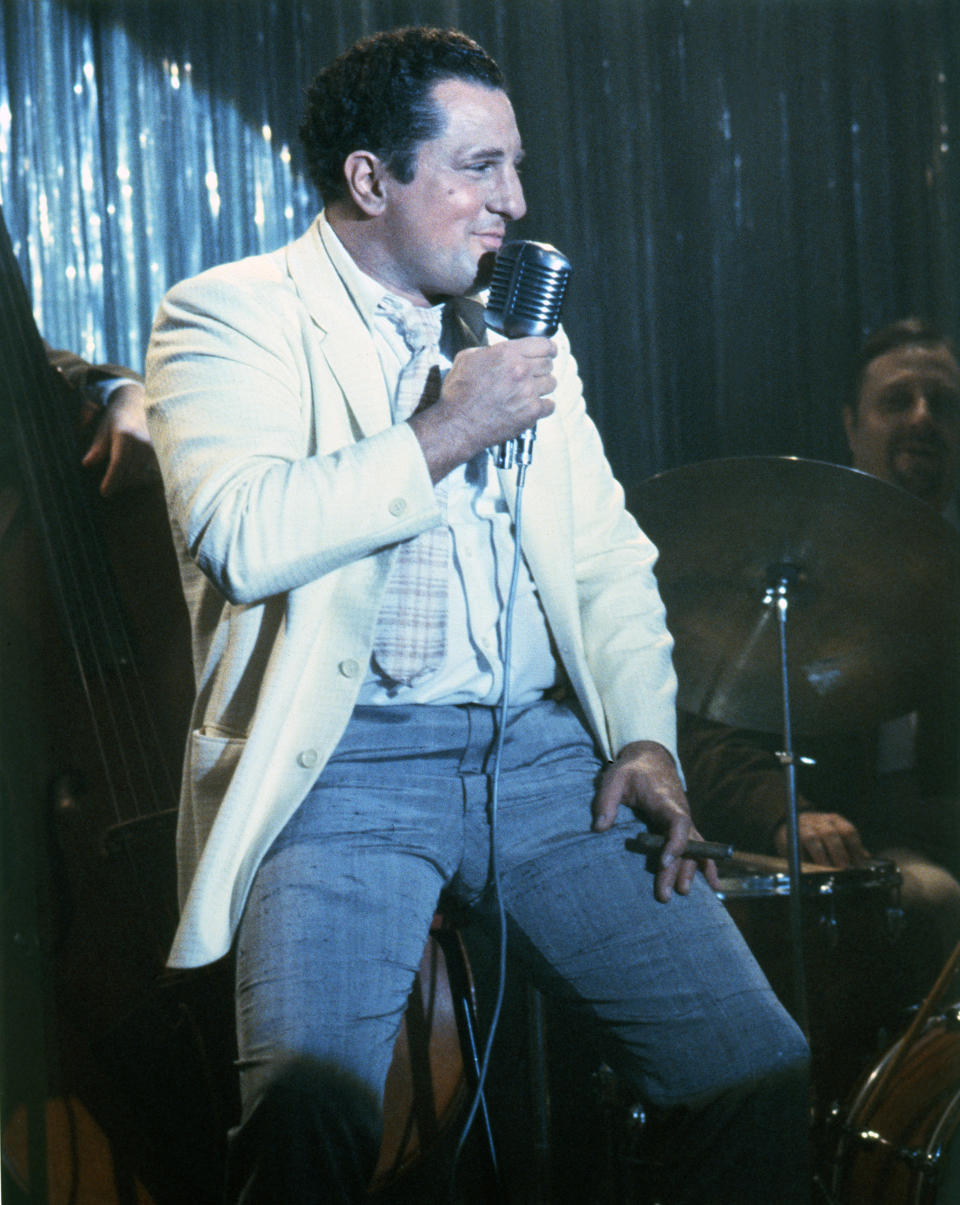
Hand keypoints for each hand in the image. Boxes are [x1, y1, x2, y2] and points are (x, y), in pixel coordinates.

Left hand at [81, 383, 159, 495]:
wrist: (136, 404)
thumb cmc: (115, 418)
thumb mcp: (102, 430)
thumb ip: (97, 448)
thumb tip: (87, 464)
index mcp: (126, 435)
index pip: (119, 463)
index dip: (111, 480)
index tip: (104, 492)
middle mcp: (143, 442)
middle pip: (130, 473)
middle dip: (119, 483)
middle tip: (109, 488)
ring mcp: (155, 447)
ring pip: (142, 475)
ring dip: (130, 481)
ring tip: (120, 479)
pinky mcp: (161, 452)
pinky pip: (152, 473)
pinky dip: (142, 478)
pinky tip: (134, 475)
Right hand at [409, 337, 556, 481]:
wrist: (458, 424)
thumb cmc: (458, 394)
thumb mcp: (466, 359)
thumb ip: (486, 351)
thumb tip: (496, 351)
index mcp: (507, 354)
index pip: (543, 344)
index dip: (548, 348)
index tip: (549, 352)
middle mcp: (521, 370)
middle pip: (548, 363)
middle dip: (543, 367)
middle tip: (534, 373)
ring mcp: (528, 392)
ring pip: (551, 383)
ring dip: (543, 386)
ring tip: (531, 390)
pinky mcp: (531, 413)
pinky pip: (550, 405)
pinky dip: (543, 406)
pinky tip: (533, 406)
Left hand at [592, 740, 720, 900]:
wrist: (651, 758)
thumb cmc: (632, 770)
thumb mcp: (615, 779)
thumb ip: (606, 801)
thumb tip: (599, 828)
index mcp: (667, 801)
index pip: (679, 824)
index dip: (675, 843)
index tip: (664, 862)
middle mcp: (681, 814)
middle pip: (686, 845)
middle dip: (676, 870)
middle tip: (664, 894)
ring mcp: (684, 822)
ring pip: (694, 850)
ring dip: (689, 872)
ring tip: (681, 894)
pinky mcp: (682, 828)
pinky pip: (698, 848)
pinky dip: (707, 866)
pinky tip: (714, 887)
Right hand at [773, 811, 868, 868]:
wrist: (790, 823)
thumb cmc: (819, 834)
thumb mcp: (836, 835)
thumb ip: (850, 845)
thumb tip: (866, 857)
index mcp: (834, 819)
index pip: (848, 831)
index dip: (855, 848)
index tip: (858, 865)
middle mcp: (818, 820)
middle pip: (830, 834)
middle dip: (839, 853)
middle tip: (844, 869)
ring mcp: (802, 825)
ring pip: (812, 839)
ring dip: (821, 857)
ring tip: (827, 870)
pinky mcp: (788, 833)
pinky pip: (796, 846)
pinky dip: (803, 858)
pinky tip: (809, 867)